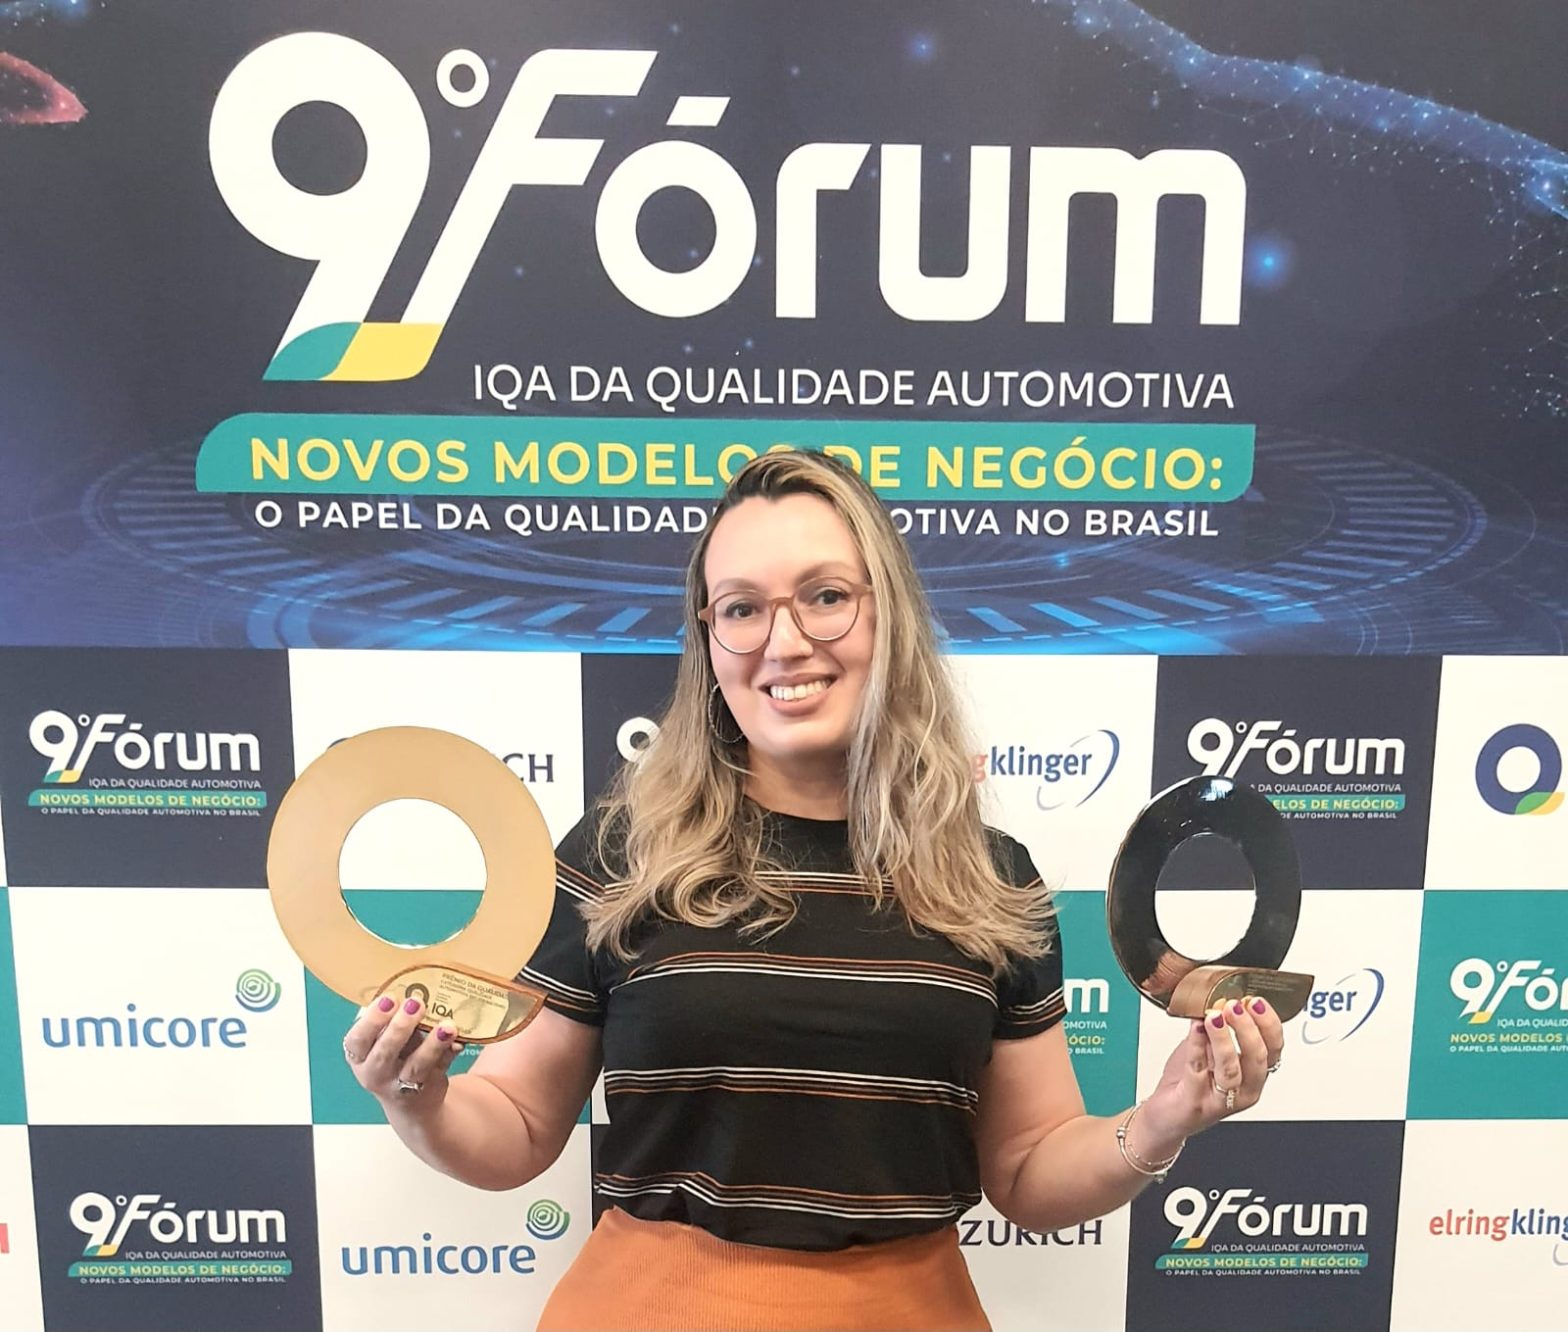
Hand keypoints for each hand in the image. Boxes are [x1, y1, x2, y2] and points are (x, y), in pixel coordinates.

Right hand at [341, 994, 465, 1117]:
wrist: (410, 1102)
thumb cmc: (393, 1056)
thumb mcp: (383, 1041)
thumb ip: (391, 1021)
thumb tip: (410, 993)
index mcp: (359, 1056)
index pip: (357, 1040)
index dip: (371, 1020)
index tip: (389, 998)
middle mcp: (376, 1073)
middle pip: (385, 1053)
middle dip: (400, 1027)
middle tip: (416, 1003)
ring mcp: (402, 1085)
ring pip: (416, 1066)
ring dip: (432, 1044)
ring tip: (447, 1025)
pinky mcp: (428, 1087)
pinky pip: (440, 1068)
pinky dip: (449, 1053)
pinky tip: (458, 1040)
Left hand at [1133, 996, 1284, 1155]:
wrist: (1167, 1114)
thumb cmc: (1191, 1081)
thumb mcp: (1209, 1048)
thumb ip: (1217, 1027)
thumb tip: (1221, 995)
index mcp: (1253, 1074)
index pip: (1273, 1049)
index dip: (1269, 1024)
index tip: (1257, 1001)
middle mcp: (1243, 1090)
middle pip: (1257, 1060)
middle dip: (1248, 1029)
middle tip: (1235, 1006)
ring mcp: (1220, 1100)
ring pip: (1231, 1070)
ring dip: (1224, 1040)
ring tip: (1215, 1016)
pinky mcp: (1195, 1102)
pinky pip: (1198, 1071)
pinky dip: (1197, 1046)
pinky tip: (1195, 1028)